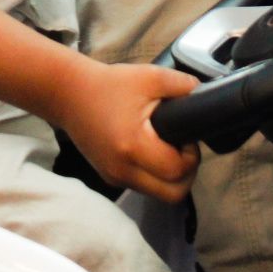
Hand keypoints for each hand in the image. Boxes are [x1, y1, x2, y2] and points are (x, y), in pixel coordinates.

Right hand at [55, 61, 200, 203]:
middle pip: (172, 195)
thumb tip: (203, 95)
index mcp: (134, 146)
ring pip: (158, 194)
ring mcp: (115, 176)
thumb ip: (182, 85)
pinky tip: (151, 151)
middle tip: (183, 151)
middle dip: (186, 175)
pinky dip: (153, 175)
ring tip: (167, 149)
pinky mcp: (110, 176)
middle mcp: (123, 169)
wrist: (69, 94)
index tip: (187, 137)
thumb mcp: (149, 77)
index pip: (177, 171)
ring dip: (170, 177)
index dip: (191, 156)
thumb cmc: (108, 85)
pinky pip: (142, 186)